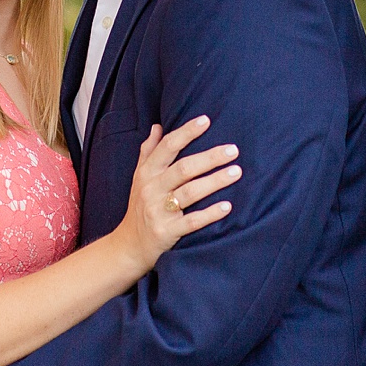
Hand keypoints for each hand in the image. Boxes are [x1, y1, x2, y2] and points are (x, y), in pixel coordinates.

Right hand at [114, 116, 240, 271]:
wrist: (129, 246)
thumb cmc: (139, 207)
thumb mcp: (138, 178)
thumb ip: (148, 152)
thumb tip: (157, 126)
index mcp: (147, 173)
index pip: (167, 147)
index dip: (186, 132)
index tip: (206, 120)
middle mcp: (151, 189)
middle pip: (183, 168)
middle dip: (210, 158)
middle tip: (233, 150)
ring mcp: (158, 211)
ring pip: (190, 192)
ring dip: (215, 181)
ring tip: (236, 172)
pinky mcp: (167, 232)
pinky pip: (192, 221)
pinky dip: (210, 214)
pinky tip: (227, 206)